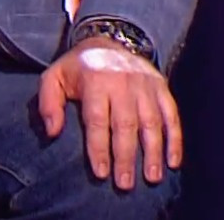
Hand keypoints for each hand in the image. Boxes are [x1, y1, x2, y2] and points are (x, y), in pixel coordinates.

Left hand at [38, 37, 181, 188]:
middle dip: (125, 157)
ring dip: (153, 153)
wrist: (108, 39)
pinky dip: (175, 140)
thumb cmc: (78, 67)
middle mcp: (122, 84)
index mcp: (95, 81)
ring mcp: (145, 86)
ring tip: (151, 177)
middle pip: (125, 125)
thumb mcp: (54, 77)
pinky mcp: (161, 87)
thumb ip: (48, 103)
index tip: (101, 172)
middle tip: (125, 183)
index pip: (97, 120)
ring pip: (151, 123)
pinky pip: (171, 116)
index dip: (99, 148)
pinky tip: (173, 161)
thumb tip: (52, 132)